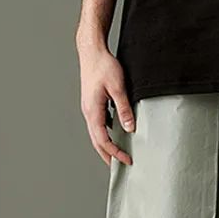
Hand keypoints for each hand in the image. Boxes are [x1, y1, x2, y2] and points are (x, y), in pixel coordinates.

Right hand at [78, 44, 134, 165]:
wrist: (92, 51)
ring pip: (96, 133)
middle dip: (108, 155)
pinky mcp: (92, 102)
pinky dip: (105, 132)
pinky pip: (98, 123)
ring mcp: (89, 108)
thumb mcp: (118, 87)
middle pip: (96, 141)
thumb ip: (123, 109)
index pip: (102, 141)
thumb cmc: (104, 66)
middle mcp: (88, 112)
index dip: (115, 153)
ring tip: (118, 153)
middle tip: (121, 166)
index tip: (127, 160)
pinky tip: (116, 132)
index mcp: (93, 111)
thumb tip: (130, 128)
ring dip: (106, 145)